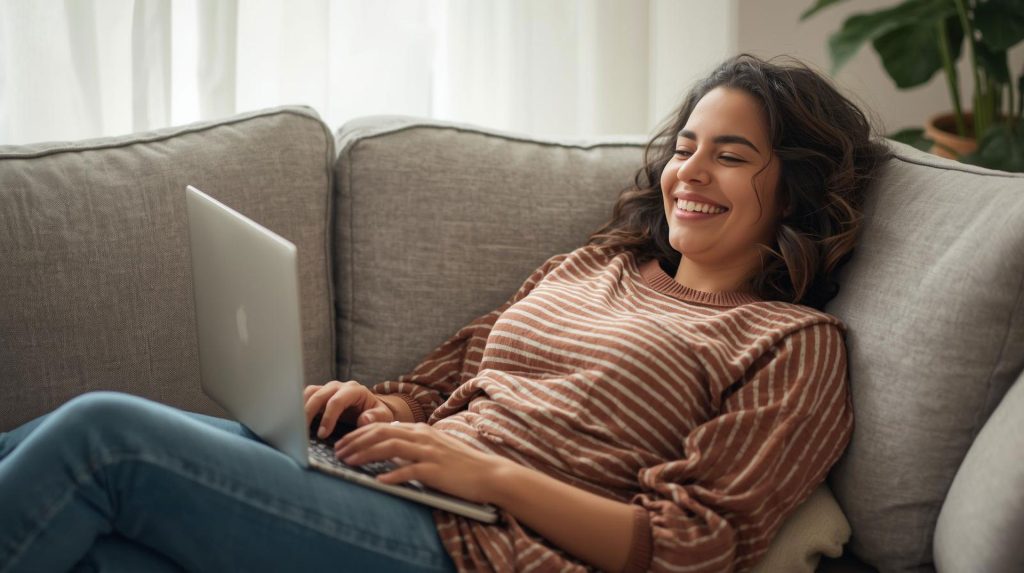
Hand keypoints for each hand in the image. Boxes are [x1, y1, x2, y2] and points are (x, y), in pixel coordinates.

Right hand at [303, 380, 395, 438]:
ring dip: (301, 408)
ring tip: (297, 427)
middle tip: (304, 433)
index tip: (323, 434)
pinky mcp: (319, 394)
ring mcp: (327, 389)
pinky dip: (299, 406)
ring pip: (309, 393)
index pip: (337, 401)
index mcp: (354, 390)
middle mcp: (338, 386)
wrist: (371, 409)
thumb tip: (364, 420)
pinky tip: (296, 421)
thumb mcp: (383, 416)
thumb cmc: (376, 413)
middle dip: (310, 414)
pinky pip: (305, 396)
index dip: (328, 417)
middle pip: (319, 395)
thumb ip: (376, 417)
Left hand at [334, 422, 510, 504]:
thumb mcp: (433, 447)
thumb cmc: (460, 464)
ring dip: (365, 454)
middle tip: (338, 451)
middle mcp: (422, 437)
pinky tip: (378, 481)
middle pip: (381, 433)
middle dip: (355, 441)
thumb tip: (388, 445)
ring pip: (389, 447)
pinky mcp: (435, 470)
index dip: (359, 433)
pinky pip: (408, 471)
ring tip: (348, 462)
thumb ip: (412, 444)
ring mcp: (428, 452)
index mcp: (420, 430)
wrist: (488, 473)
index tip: (343, 442)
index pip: (383, 426)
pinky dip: (391, 475)